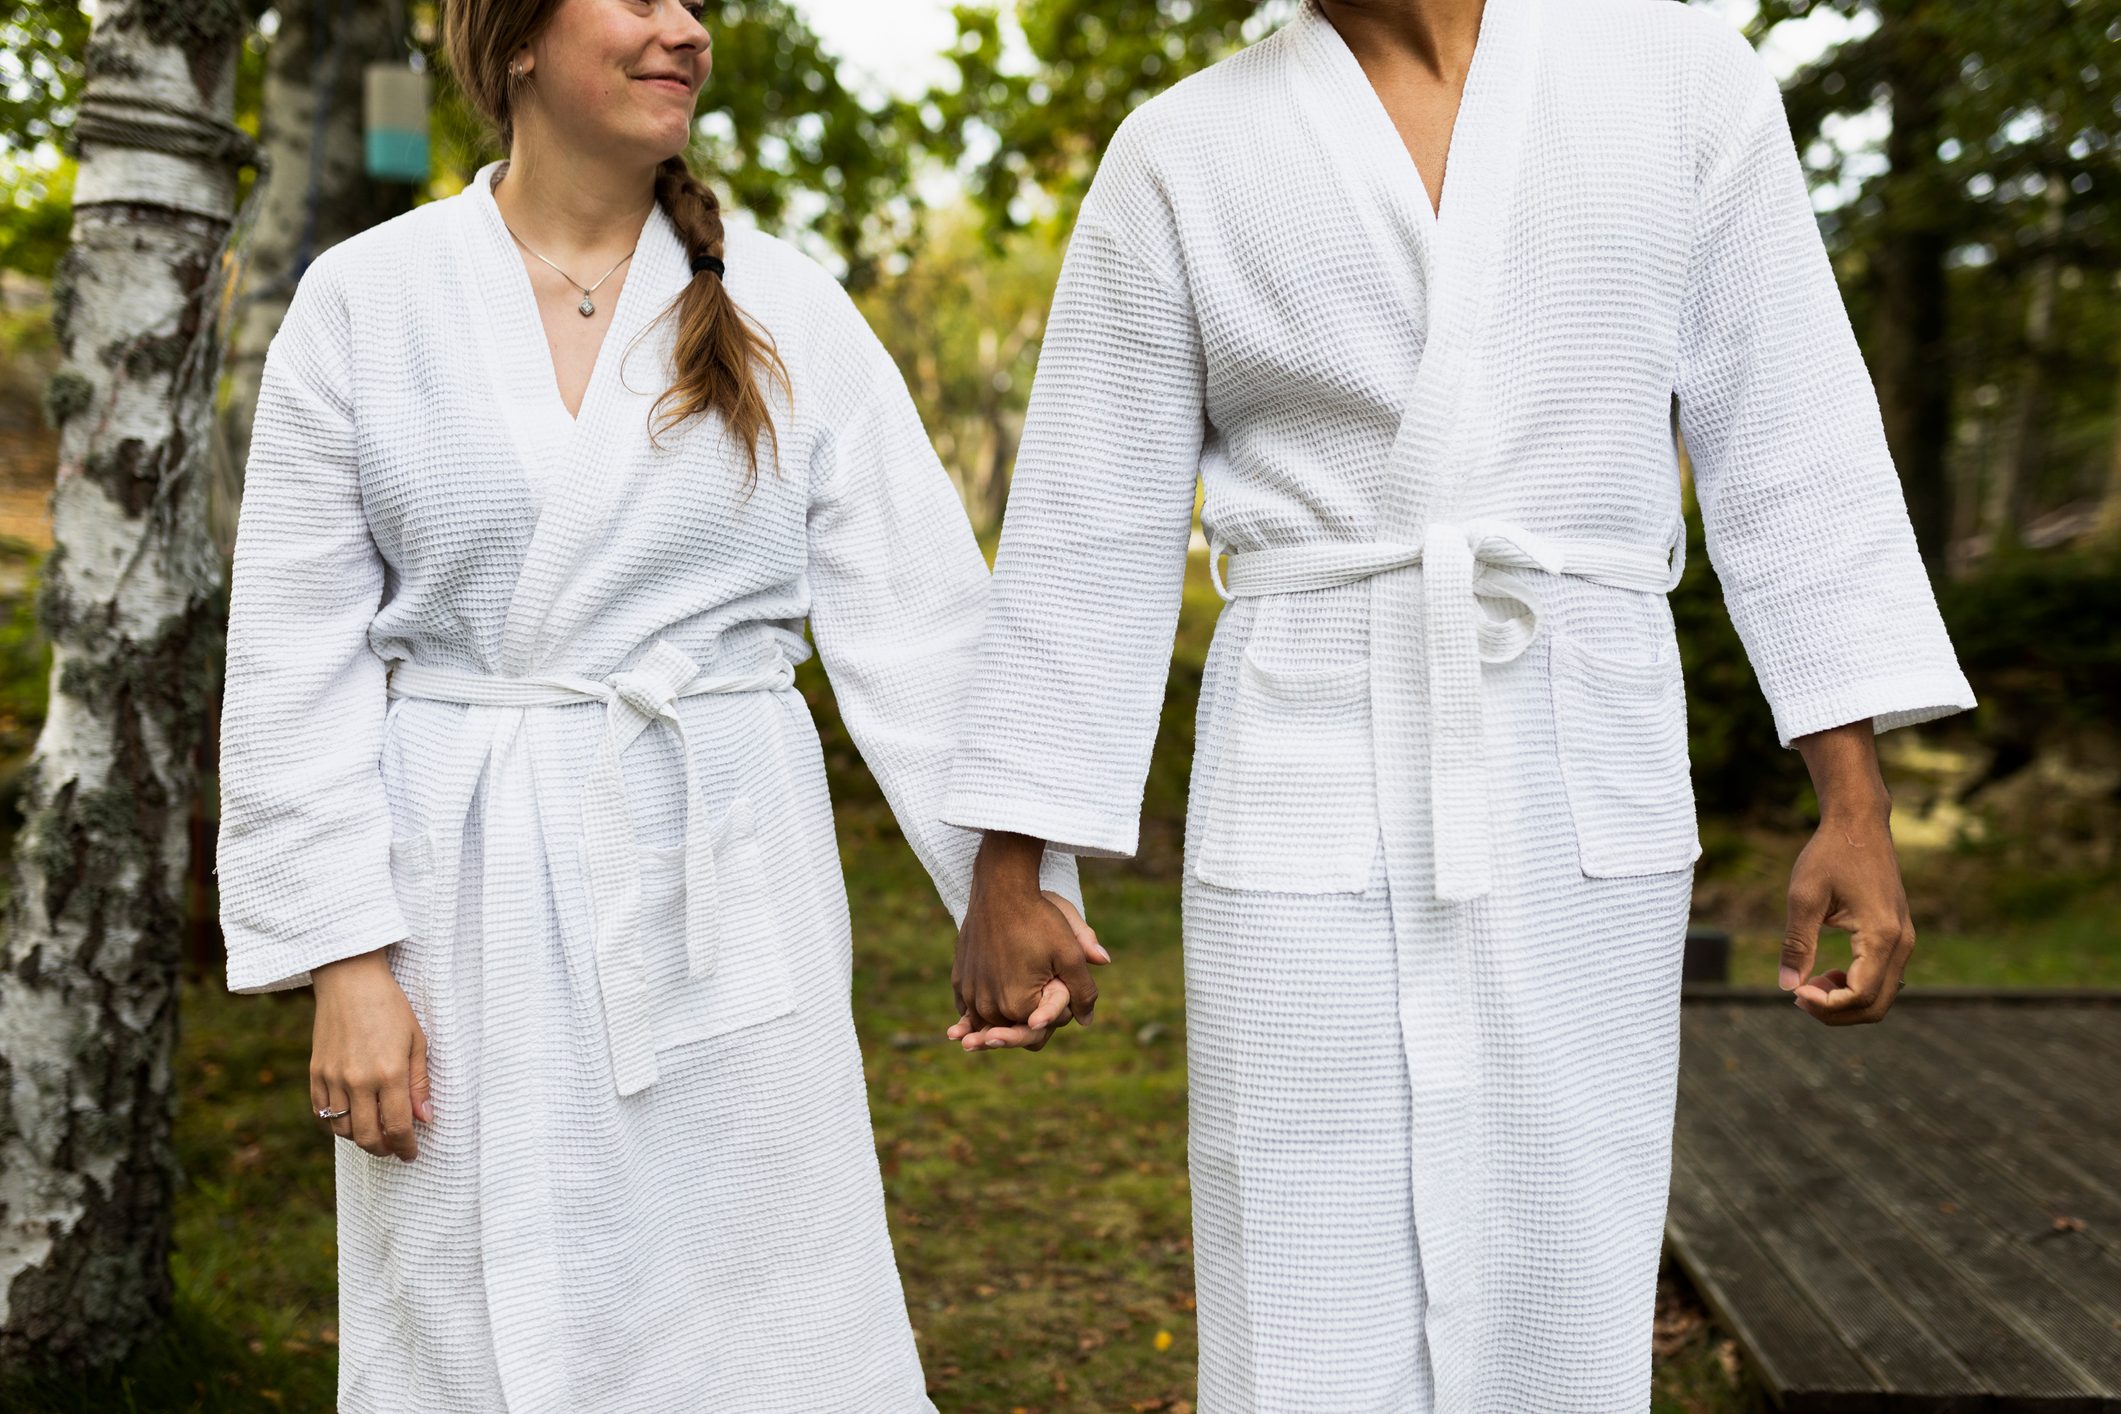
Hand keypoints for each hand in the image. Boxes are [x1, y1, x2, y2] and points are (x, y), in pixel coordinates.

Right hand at [310, 947, 432, 1159]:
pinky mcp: (315, 1073)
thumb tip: (425, 1118)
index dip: (406, 1146)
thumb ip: (420, 1083)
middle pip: (367, 1136)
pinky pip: (321, 1113)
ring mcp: (332, 1078)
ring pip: (342, 1129)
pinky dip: (336, 1123)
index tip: (411, 1154)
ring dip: (359, 1138)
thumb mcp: (417, 1041)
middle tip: (394, 1148)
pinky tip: (351, 1118)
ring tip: (375, 1134)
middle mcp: (358, 1080)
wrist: (350, 981)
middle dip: (383, 1149)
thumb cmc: (390, 1007)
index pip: (398, 1126)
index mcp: (389, 1073)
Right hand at [951, 831, 1100, 1035]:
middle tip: (1039, 1006)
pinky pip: (970, 1006)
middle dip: (1028, 1020)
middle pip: (1013, 1030)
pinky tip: (991, 1000)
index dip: (1056, 1011)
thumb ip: (1083, 990)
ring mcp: (970, 994)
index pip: (1041, 1028)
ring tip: (1012, 1008)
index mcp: (1017, 1005)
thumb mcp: (1070, 952)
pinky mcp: (960, 980)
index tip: (1060, 988)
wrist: (1000, 889)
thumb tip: (1088, 1021)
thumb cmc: (1038, 918)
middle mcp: (987, 1006)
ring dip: (1002, 1019)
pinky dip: (981, 1008)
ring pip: (990, 1021)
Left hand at [1781, 736, 1914, 1024]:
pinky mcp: (1898, 936)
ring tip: (1809, 985)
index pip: (1860, 995)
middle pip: (1876, 1006)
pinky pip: (1883, 979)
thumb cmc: (1830, 854)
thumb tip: (1787, 987)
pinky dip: (1855, 988)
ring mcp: (1904, 941)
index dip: (1826, 1005)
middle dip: (1835, 1012)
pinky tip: (1826, 973)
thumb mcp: (1804, 897)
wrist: (1859, 824)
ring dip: (1845, 1002)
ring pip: (1882, 996)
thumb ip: (1797, 943)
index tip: (1793, 993)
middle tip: (1798, 996)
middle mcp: (1902, 943)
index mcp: (1882, 935)